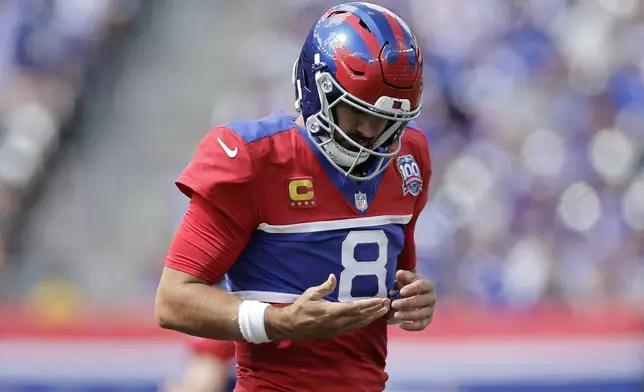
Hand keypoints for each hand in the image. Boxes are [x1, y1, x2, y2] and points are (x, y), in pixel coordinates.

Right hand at [265, 274, 389, 339]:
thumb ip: (325, 287)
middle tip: (388, 304)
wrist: (290, 326)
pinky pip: (353, 328)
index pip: (356, 307)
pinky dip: (363, 322)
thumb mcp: (311, 294)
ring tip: (383, 312)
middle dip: (376, 310)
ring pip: (359, 324)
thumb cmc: (300, 308)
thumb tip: (333, 276)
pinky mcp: (335, 333)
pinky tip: (369, 319)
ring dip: (372, 317)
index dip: (370, 304)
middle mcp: (338, 322)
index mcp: (333, 311)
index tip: (381, 300)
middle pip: (361, 316)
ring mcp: (337, 329)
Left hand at [389, 270, 435, 330]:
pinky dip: (412, 327)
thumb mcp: (405, 279)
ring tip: (396, 315)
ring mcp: (430, 310)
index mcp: (427, 285)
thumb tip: (399, 274)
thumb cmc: (407, 285)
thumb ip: (403, 276)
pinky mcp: (427, 320)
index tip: (401, 292)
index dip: (412, 289)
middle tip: (394, 304)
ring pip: (422, 314)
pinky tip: (400, 325)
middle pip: (422, 301)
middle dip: (407, 303)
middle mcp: (431, 298)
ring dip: (408, 315)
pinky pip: (421, 325)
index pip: (422, 286)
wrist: (411, 295)